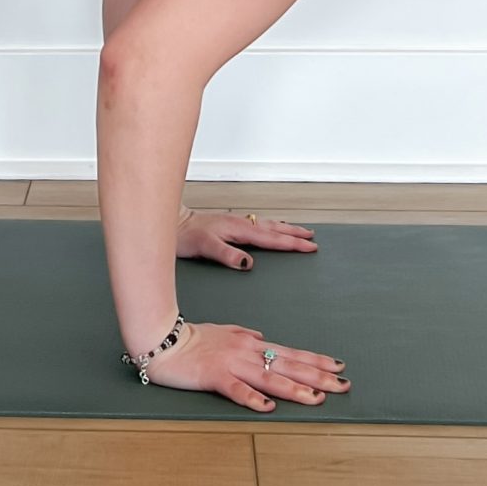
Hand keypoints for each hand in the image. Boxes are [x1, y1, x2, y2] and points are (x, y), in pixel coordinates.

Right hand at [144, 319, 349, 412]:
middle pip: (289, 366)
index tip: (339, 368)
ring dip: (295, 389)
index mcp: (251, 344)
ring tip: (317, 398)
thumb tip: (263, 338)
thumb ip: (243, 334)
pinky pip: (236, 390)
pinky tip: (268, 407)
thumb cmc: (191, 338)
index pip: (291, 354)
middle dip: (318, 377)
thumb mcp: (222, 331)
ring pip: (269, 378)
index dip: (316, 362)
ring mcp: (231, 364)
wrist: (161, 340)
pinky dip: (252, 398)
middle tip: (344, 386)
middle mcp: (247, 352)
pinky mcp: (213, 376)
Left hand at [175, 206, 315, 272]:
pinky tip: (273, 228)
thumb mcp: (205, 247)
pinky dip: (272, 226)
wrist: (173, 223)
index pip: (272, 238)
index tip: (309, 247)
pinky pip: (259, 224)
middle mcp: (241, 223)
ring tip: (302, 231)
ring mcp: (237, 222)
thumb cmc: (186, 236)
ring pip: (268, 224)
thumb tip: (249, 262)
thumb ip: (227, 255)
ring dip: (286, 228)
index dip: (292, 244)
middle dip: (295, 234)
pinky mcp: (232, 224)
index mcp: (239, 229)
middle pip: (275, 229)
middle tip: (313, 239)